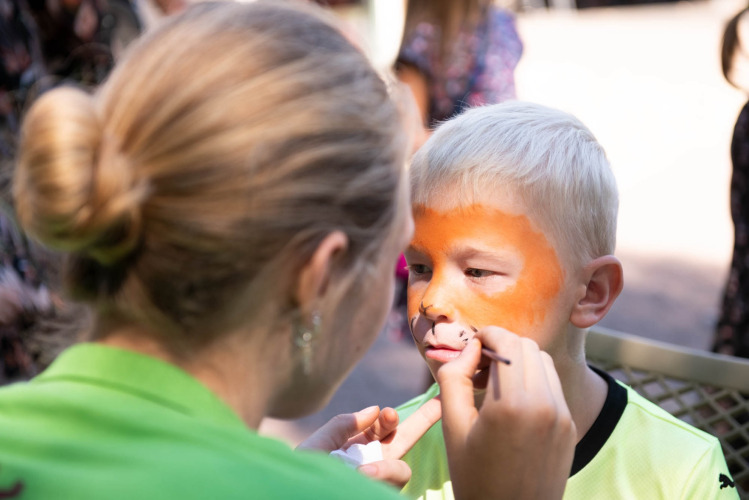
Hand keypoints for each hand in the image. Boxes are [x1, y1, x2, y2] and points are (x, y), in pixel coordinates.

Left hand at [298, 400, 440, 487]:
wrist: (297, 494)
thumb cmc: (303, 475)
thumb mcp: (317, 446)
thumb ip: (343, 425)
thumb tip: (375, 409)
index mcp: (355, 448)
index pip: (382, 428)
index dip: (389, 418)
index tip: (387, 414)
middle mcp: (370, 465)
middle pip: (404, 441)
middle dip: (423, 421)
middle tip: (441, 403)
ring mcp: (378, 483)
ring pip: (402, 471)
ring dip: (386, 467)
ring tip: (362, 471)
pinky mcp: (381, 493)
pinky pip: (395, 483)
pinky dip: (382, 477)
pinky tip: (362, 477)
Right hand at [438, 328, 575, 499]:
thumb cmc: (474, 477)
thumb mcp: (452, 427)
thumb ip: (455, 378)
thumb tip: (469, 348)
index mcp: (512, 405)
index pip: (508, 343)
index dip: (488, 335)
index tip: (473, 345)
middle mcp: (544, 405)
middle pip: (528, 348)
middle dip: (503, 346)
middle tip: (480, 365)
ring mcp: (562, 416)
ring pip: (543, 363)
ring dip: (520, 361)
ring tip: (496, 382)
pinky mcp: (569, 427)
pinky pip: (553, 386)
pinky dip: (533, 380)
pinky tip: (513, 400)